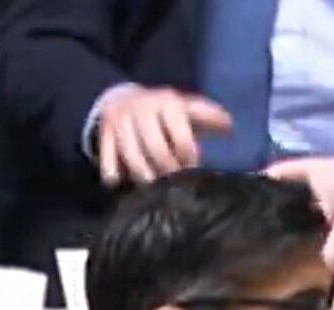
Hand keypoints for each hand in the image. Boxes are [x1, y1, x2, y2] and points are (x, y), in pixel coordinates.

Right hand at [95, 85, 232, 186]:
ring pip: (133, 159)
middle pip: (156, 151)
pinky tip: (126, 183)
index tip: (194, 169)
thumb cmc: (165, 111)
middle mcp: (142, 110)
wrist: (119, 97)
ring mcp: (120, 123)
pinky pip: (108, 163)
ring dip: (147, 178)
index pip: (182, 138)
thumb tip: (231, 127)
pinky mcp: (103, 136)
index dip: (189, 159)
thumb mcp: (187, 109)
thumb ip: (209, 117)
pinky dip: (116, 177)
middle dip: (170, 172)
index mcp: (168, 103)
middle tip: (176, 182)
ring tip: (157, 188)